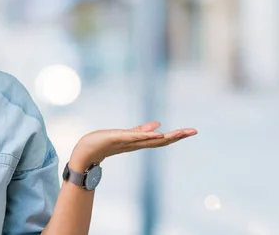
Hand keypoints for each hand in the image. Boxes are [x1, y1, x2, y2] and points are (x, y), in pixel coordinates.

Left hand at [69, 121, 196, 170]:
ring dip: (166, 136)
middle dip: (177, 136)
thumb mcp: (124, 135)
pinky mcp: (118, 138)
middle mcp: (135, 144)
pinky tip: (158, 133)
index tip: (191, 131)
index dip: (176, 136)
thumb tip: (158, 125)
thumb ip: (140, 131)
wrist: (85, 152)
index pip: (160, 140)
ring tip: (181, 132)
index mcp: (138, 143)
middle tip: (194, 131)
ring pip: (150, 140)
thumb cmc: (103, 144)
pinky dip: (146, 135)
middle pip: (160, 141)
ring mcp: (127, 142)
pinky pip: (134, 137)